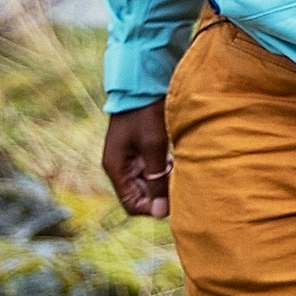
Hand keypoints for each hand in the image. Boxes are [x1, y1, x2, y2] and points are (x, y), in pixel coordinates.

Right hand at [103, 104, 171, 218]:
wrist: (143, 82)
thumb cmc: (146, 112)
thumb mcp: (153, 146)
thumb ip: (157, 179)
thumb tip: (161, 212)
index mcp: (116, 167)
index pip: (131, 204)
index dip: (152, 208)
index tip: (173, 202)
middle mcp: (119, 165)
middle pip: (139, 194)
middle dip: (159, 194)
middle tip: (180, 185)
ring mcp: (128, 157)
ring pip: (146, 183)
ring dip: (162, 182)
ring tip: (179, 172)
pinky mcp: (138, 148)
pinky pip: (150, 169)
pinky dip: (162, 171)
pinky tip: (176, 162)